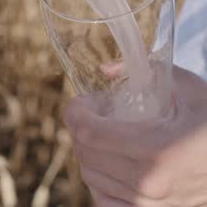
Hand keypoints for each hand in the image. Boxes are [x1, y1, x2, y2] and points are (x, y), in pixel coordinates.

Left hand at [64, 66, 206, 206]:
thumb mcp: (186, 86)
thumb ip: (142, 70)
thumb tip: (105, 69)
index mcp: (156, 150)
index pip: (89, 134)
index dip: (77, 112)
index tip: (86, 101)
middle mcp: (149, 186)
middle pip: (85, 154)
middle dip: (81, 127)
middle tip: (98, 112)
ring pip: (90, 176)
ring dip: (89, 150)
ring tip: (108, 133)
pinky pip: (103, 199)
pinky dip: (99, 178)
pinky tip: (112, 161)